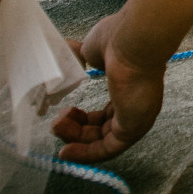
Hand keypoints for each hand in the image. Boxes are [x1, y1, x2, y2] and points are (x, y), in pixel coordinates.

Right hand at [55, 16, 167, 161]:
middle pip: (102, 129)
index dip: (83, 120)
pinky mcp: (132, 129)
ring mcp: (136, 119)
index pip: (107, 115)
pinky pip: (107, 149)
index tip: (63, 115)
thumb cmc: (117, 39)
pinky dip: (86, 154)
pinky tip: (65, 152)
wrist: (131, 41)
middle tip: (55, 121)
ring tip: (55, 126)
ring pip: (101, 141)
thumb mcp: (92, 52)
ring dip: (74, 138)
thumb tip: (68, 61)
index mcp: (129, 89)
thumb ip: (82, 61)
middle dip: (75, 129)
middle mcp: (135, 107)